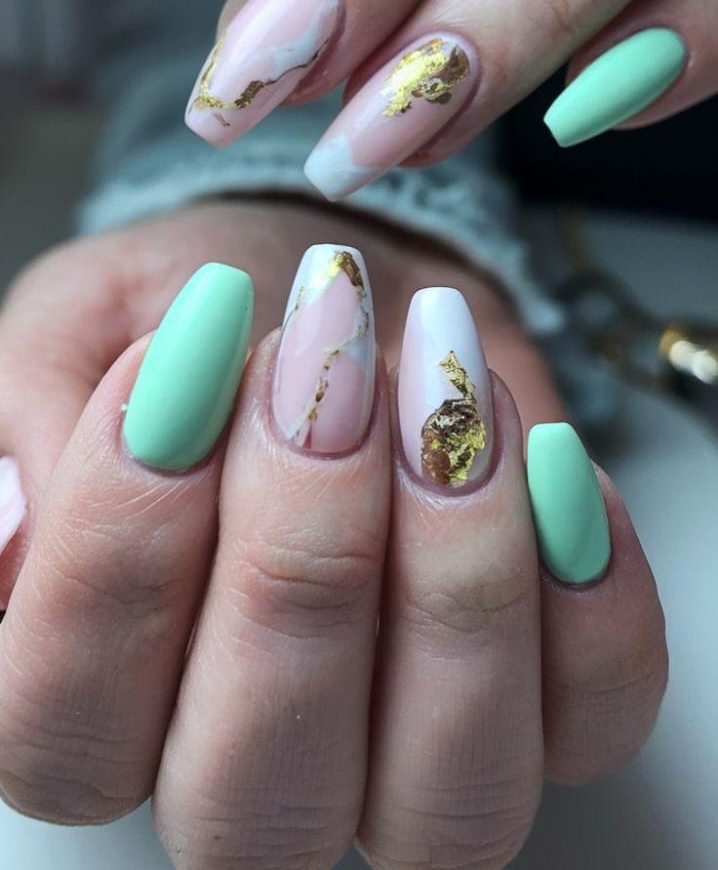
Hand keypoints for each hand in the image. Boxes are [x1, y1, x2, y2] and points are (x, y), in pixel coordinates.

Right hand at [0, 200, 665, 867]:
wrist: (339, 292)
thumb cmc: (203, 325)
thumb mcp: (79, 329)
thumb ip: (25, 418)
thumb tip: (12, 529)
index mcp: (91, 701)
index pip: (64, 724)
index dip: (119, 550)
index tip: (177, 359)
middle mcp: (244, 771)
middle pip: (256, 794)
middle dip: (298, 558)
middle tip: (315, 370)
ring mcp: (404, 765)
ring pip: (447, 798)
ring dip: (455, 578)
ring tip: (447, 402)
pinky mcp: (545, 709)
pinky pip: (593, 716)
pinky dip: (587, 588)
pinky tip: (539, 457)